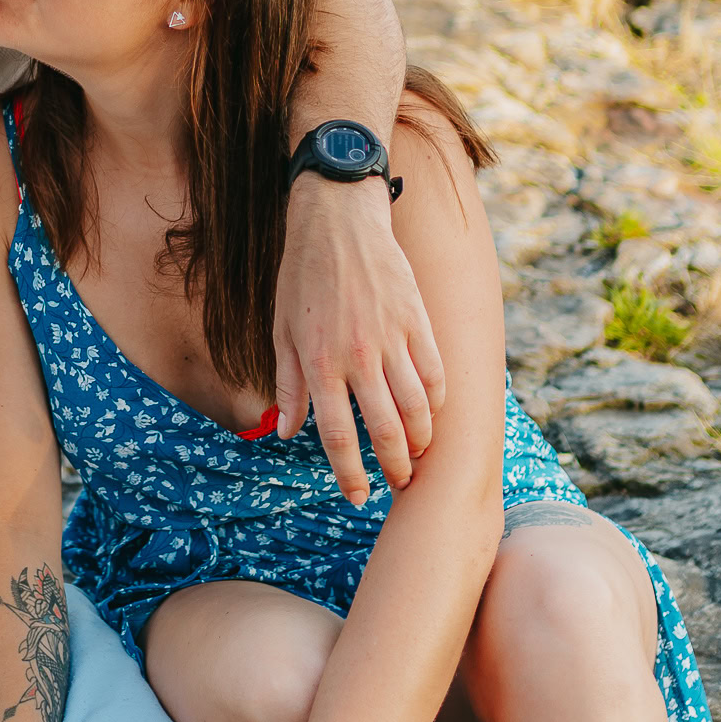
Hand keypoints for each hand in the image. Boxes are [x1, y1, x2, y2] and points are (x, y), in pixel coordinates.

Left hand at [275, 172, 443, 504]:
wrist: (337, 224)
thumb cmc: (302, 279)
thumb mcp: (282, 333)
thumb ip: (288, 386)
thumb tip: (287, 432)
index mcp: (319, 366)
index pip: (339, 438)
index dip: (350, 476)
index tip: (358, 497)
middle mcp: (358, 359)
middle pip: (385, 431)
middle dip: (395, 467)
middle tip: (399, 483)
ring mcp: (392, 340)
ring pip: (418, 408)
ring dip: (422, 440)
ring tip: (419, 455)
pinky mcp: (417, 321)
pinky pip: (435, 373)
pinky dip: (438, 401)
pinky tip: (433, 413)